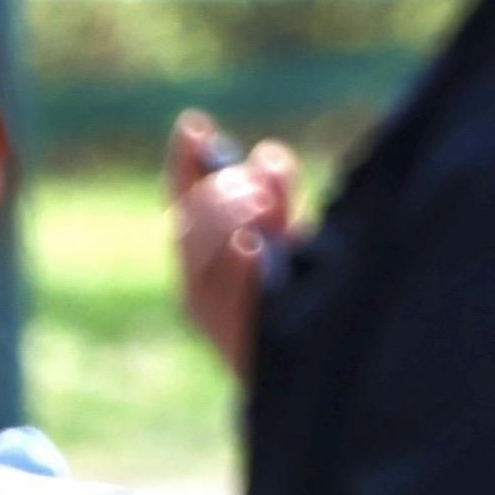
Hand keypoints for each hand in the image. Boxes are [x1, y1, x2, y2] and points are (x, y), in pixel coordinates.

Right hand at [168, 111, 295, 369]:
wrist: (312, 368)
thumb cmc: (300, 297)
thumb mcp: (288, 234)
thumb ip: (276, 195)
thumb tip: (264, 156)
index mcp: (204, 254)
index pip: (182, 199)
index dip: (183, 162)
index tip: (194, 125)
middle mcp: (196, 281)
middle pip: (188, 218)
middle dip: (221, 192)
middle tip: (259, 194)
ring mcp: (208, 309)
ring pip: (199, 248)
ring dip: (228, 220)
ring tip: (262, 217)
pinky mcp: (227, 336)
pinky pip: (222, 293)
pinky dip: (236, 265)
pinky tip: (250, 249)